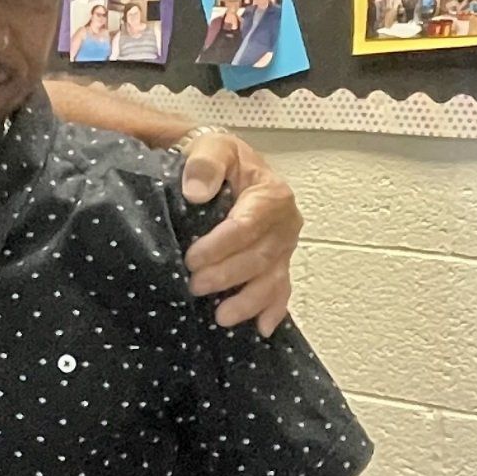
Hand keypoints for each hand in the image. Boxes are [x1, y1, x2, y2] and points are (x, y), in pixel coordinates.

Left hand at [180, 131, 299, 333]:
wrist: (230, 165)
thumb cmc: (220, 157)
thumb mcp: (212, 147)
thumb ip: (205, 163)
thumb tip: (197, 192)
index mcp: (271, 195)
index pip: (247, 226)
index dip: (220, 246)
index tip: (192, 258)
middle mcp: (285, 223)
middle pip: (258, 257)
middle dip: (227, 276)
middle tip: (195, 286)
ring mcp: (285, 246)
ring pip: (272, 279)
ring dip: (248, 301)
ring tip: (221, 317)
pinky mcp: (280, 262)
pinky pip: (282, 289)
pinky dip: (273, 309)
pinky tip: (261, 328)